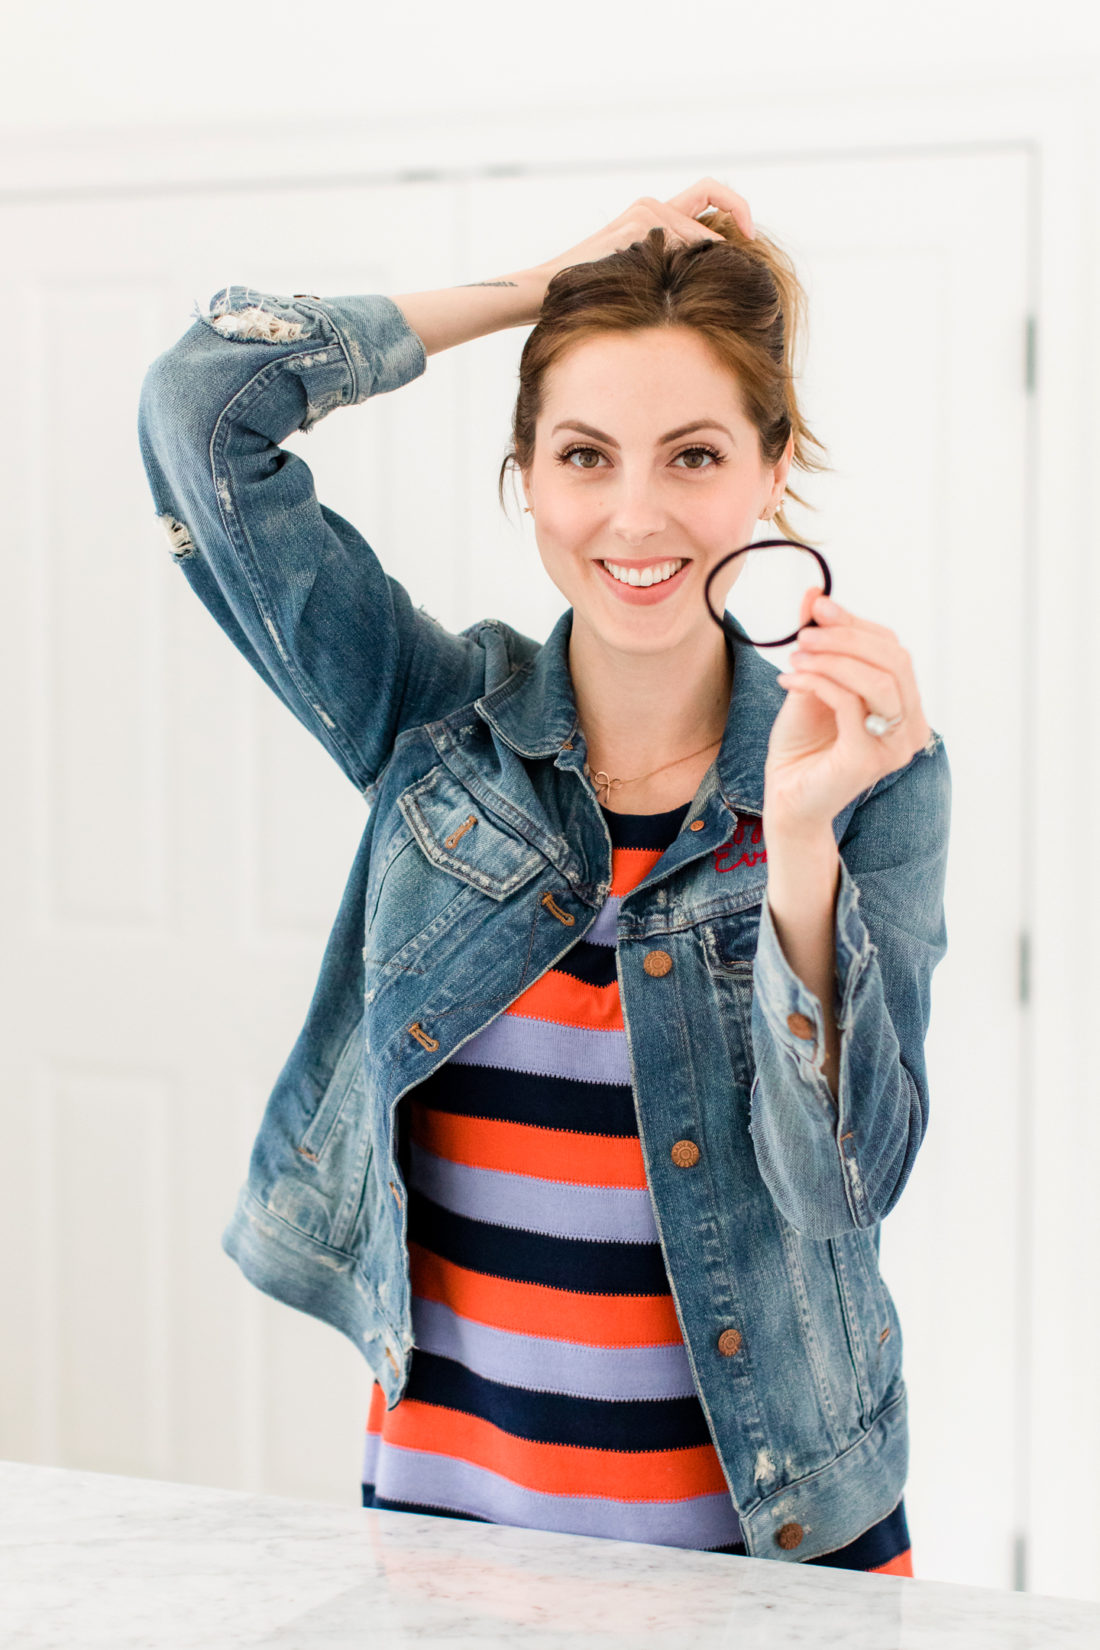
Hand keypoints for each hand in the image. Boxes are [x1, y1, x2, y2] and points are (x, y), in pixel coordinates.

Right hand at [533, 177, 755, 289]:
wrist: (547, 290)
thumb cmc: (592, 290)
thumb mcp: (637, 270)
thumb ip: (670, 260)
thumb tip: (714, 274)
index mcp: (651, 212)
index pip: (708, 195)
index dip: (737, 206)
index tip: (752, 234)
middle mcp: (650, 206)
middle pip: (708, 220)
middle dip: (727, 245)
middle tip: (742, 269)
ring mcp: (643, 214)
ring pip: (693, 240)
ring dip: (695, 271)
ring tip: (681, 298)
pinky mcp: (636, 227)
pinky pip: (677, 248)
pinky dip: (680, 271)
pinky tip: (662, 292)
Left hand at [762, 585, 934, 835]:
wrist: (786, 800)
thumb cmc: (802, 747)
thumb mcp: (810, 683)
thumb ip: (819, 643)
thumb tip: (815, 595)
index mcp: (905, 707)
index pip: (893, 650)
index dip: (857, 623)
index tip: (818, 606)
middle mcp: (910, 727)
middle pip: (894, 660)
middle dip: (846, 636)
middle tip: (804, 630)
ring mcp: (893, 746)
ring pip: (878, 679)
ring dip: (833, 657)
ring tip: (795, 654)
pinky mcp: (867, 759)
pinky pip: (850, 703)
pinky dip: (818, 682)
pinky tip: (789, 678)